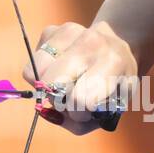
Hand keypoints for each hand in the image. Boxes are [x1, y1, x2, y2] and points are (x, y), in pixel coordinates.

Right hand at [23, 21, 137, 134]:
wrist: (119, 45)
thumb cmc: (116, 83)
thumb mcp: (112, 108)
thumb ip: (81, 123)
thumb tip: (49, 114)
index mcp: (114, 62)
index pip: (80, 99)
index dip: (77, 113)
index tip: (84, 111)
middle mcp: (92, 42)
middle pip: (52, 83)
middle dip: (57, 100)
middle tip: (70, 99)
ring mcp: (70, 31)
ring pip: (36, 71)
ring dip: (45, 86)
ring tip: (62, 85)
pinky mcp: (53, 29)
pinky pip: (33, 61)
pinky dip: (41, 72)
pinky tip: (59, 70)